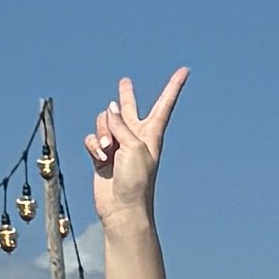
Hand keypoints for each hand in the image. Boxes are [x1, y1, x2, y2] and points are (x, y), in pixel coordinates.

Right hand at [84, 68, 187, 218]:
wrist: (122, 208)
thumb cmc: (136, 180)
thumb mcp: (133, 146)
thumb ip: (121, 124)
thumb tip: (110, 109)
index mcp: (152, 133)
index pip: (165, 104)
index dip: (174, 86)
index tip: (185, 70)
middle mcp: (135, 137)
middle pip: (130, 109)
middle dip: (126, 96)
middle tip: (124, 82)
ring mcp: (117, 146)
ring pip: (104, 122)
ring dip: (103, 132)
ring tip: (108, 150)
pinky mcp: (101, 155)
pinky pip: (93, 138)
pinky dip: (93, 145)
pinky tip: (99, 157)